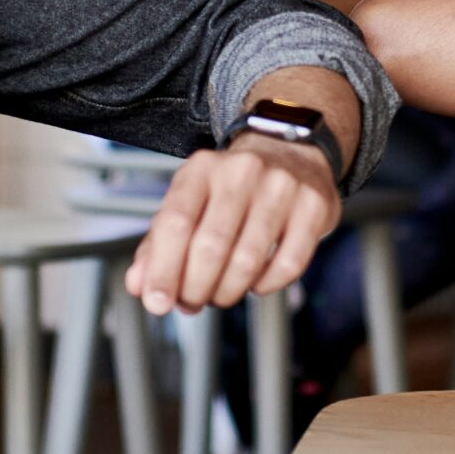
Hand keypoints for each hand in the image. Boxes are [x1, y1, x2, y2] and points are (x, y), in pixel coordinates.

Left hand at [125, 138, 343, 314]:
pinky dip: (266, 286)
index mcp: (201, 168)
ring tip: (220, 294)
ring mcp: (282, 186)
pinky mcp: (314, 205)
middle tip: (192, 302)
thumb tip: (140, 286)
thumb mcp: (188, 202)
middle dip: (195, 288)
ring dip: (228, 292)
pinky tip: (255, 283)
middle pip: (210, 247)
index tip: (157, 302)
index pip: (175, 222)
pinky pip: (289, 264)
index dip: (163, 269)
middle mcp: (242, 170)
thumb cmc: (231, 188)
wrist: (290, 151)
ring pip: (248, 261)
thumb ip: (159, 244)